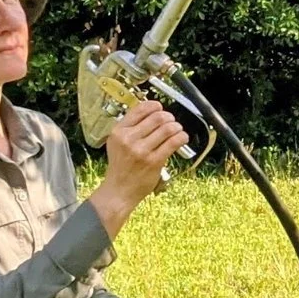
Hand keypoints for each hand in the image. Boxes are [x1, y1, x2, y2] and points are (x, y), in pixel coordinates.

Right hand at [91, 99, 189, 234]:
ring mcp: (141, 150)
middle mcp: (129, 139)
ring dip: (176, 127)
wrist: (118, 191)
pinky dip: (181, 137)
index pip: (140, 109)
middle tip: (171, 121)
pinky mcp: (154, 161)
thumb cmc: (120, 168)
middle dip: (168, 117)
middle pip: (157, 117)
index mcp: (119, 132)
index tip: (160, 108)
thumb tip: (152, 113)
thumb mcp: (117, 144)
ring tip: (177, 130)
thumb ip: (130, 128)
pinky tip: (182, 138)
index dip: (154, 106)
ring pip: (167, 128)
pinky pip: (173, 142)